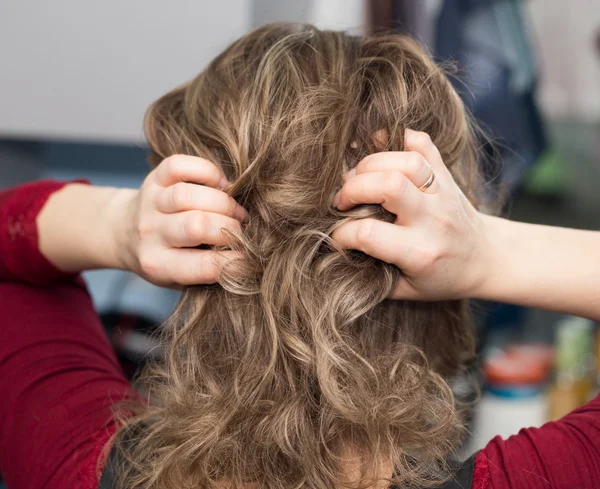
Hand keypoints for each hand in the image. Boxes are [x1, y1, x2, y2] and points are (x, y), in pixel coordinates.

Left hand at [115, 155, 246, 286]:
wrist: (122, 232)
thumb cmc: (163, 258)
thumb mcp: (179, 278)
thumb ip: (208, 272)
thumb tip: (248, 260)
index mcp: (158, 264)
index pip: (204, 266)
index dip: (235, 262)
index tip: (248, 259)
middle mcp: (150, 233)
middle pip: (196, 226)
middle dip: (230, 228)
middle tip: (240, 231)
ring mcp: (150, 202)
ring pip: (189, 196)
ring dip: (223, 202)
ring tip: (235, 211)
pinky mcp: (154, 177)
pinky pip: (180, 166)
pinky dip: (208, 172)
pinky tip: (220, 185)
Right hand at [331, 130, 491, 300]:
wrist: (486, 258)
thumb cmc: (440, 277)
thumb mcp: (405, 290)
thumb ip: (370, 275)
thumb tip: (332, 254)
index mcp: (420, 252)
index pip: (369, 235)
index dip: (342, 234)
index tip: (337, 237)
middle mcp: (433, 219)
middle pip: (389, 186)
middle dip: (353, 188)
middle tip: (342, 200)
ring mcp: (442, 192)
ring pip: (406, 161)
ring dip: (372, 164)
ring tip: (359, 178)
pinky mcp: (445, 174)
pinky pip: (422, 143)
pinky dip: (396, 139)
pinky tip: (380, 152)